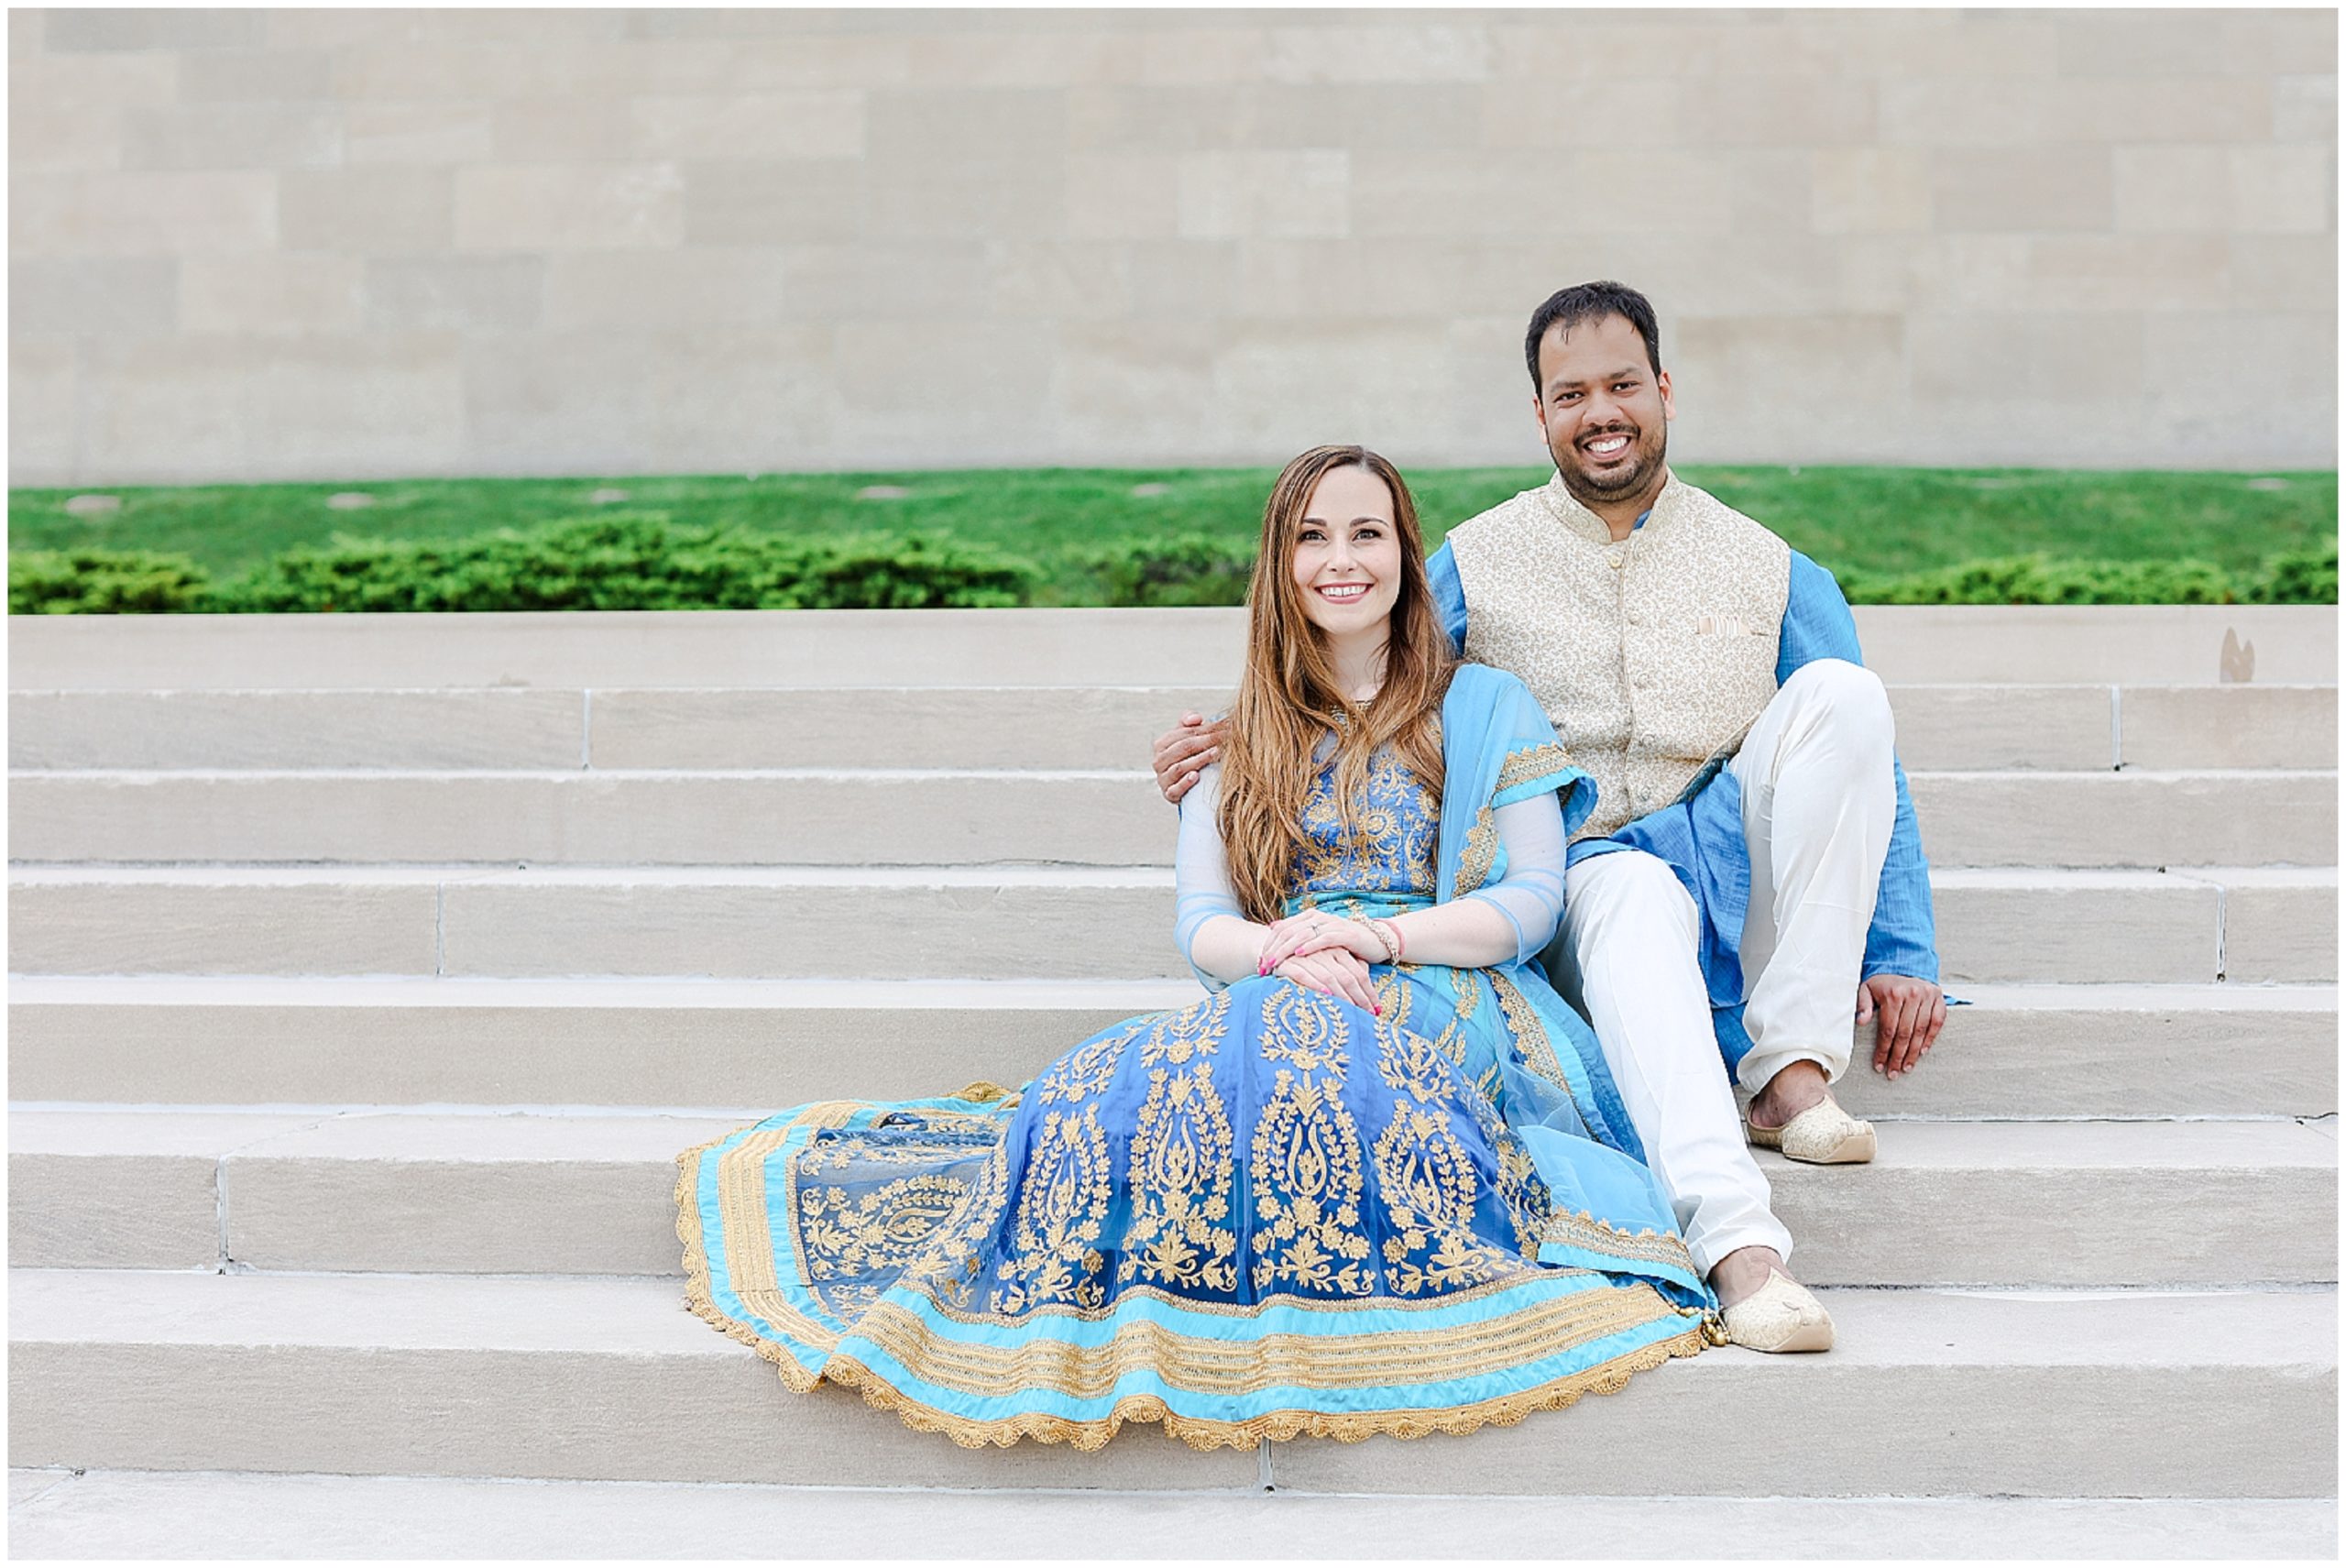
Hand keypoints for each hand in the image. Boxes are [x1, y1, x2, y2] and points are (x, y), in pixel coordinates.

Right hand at [1153, 713, 1223, 805]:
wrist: (1186, 785)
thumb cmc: (1187, 757)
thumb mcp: (1187, 737)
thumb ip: (1189, 723)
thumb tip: (1196, 718)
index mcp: (1161, 744)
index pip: (1184, 733)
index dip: (1205, 729)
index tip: (1224, 727)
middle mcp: (1159, 761)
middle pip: (1183, 748)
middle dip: (1206, 741)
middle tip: (1224, 738)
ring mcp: (1163, 779)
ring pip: (1180, 767)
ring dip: (1199, 760)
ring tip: (1216, 753)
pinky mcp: (1169, 794)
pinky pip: (1175, 789)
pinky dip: (1185, 783)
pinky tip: (1196, 776)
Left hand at [1255, 910, 1386, 972]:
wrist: (1376, 940)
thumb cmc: (1344, 945)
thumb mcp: (1319, 941)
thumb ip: (1299, 936)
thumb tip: (1273, 930)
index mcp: (1308, 917)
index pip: (1281, 929)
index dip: (1268, 945)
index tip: (1259, 963)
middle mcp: (1317, 917)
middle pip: (1287, 932)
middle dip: (1273, 950)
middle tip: (1262, 967)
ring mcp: (1331, 924)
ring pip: (1301, 935)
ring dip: (1285, 950)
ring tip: (1274, 963)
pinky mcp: (1344, 934)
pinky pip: (1323, 938)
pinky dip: (1310, 946)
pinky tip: (1299, 954)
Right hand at [1272, 948, 1379, 1013]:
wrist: (1274, 949)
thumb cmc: (1308, 961)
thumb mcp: (1331, 961)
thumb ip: (1349, 967)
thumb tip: (1366, 980)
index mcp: (1338, 950)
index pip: (1359, 973)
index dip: (1369, 991)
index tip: (1376, 1009)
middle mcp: (1325, 951)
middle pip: (1348, 977)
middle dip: (1360, 998)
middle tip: (1368, 1015)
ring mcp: (1307, 957)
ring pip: (1330, 977)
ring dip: (1343, 996)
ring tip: (1353, 1011)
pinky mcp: (1288, 963)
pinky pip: (1304, 974)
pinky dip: (1316, 985)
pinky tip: (1326, 995)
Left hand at [1858, 974, 1944, 1078]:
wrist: (1903, 967)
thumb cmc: (1882, 984)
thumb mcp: (1866, 989)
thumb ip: (1862, 1004)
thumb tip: (1861, 1022)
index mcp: (1893, 994)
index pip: (1888, 1029)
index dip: (1884, 1050)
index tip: (1879, 1065)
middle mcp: (1912, 994)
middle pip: (1905, 1033)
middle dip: (1898, 1056)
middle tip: (1893, 1072)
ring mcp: (1928, 996)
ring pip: (1921, 1030)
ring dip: (1914, 1052)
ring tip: (1907, 1067)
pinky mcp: (1939, 998)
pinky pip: (1937, 1022)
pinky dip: (1930, 1038)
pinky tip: (1922, 1052)